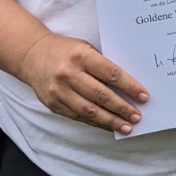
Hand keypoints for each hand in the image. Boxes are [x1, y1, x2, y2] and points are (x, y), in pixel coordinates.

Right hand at [20, 34, 147, 134]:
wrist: (32, 56)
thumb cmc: (67, 51)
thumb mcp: (86, 49)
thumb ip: (103, 65)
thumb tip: (129, 87)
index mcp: (82, 56)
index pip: (111, 74)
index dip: (130, 87)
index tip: (144, 97)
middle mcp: (69, 74)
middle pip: (101, 95)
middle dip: (122, 108)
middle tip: (138, 116)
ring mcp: (59, 91)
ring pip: (90, 110)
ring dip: (111, 121)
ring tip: (127, 127)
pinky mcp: (53, 104)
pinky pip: (78, 117)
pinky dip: (96, 123)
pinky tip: (109, 126)